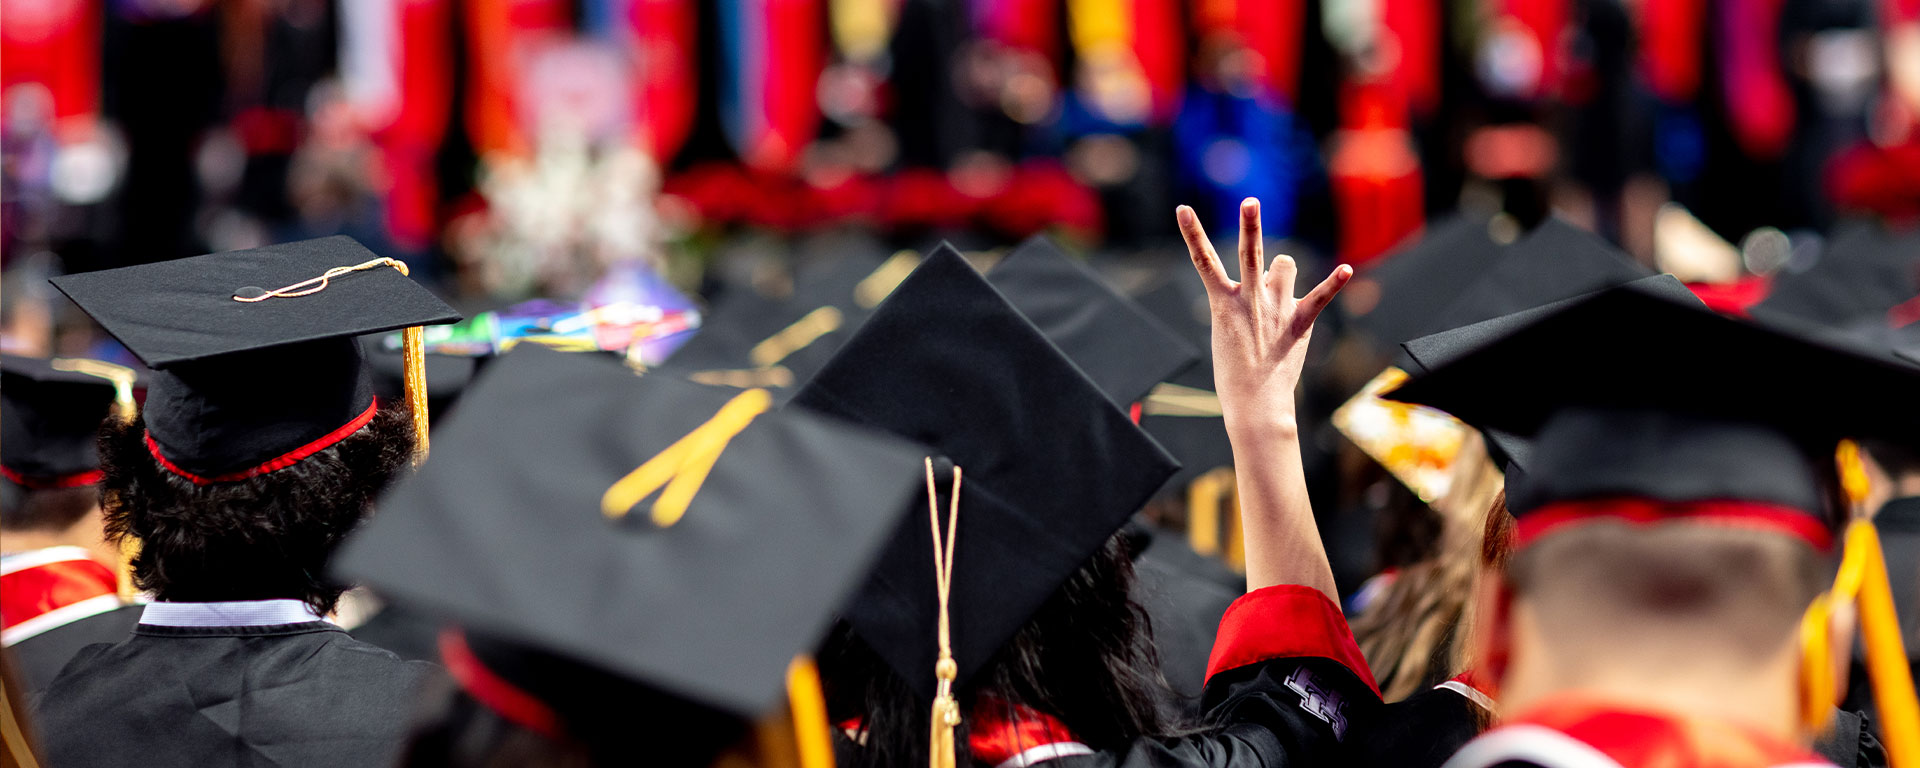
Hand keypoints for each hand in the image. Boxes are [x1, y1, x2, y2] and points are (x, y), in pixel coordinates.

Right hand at [1177, 199, 1350, 432]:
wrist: (1255, 403)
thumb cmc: (1234, 376)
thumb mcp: (1226, 335)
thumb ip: (1242, 308)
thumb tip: (1264, 290)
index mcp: (1223, 304)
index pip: (1202, 260)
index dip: (1190, 232)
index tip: (1182, 209)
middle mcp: (1249, 299)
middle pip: (1249, 252)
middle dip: (1249, 224)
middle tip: (1250, 203)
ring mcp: (1275, 309)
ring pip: (1284, 266)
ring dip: (1282, 270)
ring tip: (1279, 284)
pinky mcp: (1299, 322)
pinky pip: (1319, 296)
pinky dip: (1333, 283)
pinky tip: (1346, 271)